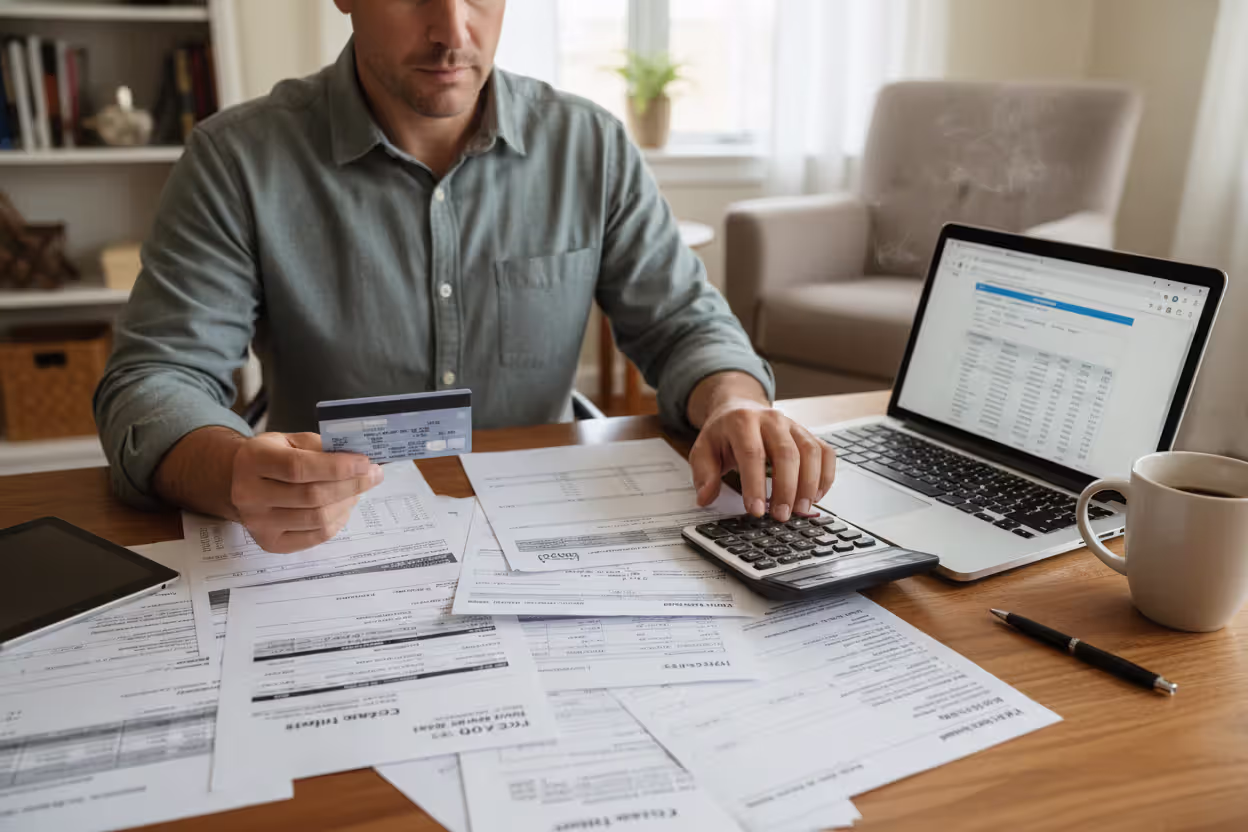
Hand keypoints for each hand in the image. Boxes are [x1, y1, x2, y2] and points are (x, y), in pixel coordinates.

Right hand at [230, 432, 383, 552]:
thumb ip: (321, 447)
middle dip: (351, 485)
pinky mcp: (270, 543)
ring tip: (357, 490)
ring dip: (347, 503)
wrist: (240, 481)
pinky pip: (316, 536)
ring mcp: (258, 523)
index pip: (299, 468)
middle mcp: (249, 495)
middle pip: (312, 496)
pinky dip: (338, 521)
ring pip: (317, 518)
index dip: (337, 467)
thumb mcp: (291, 440)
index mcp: (254, 461)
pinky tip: (343, 506)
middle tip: (373, 475)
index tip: (365, 463)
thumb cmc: (273, 456)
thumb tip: (360, 461)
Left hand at [689, 399, 836, 522]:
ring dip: (809, 484)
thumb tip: (705, 498)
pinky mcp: (808, 434)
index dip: (755, 484)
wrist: (739, 408)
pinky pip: (825, 453)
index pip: (752, 453)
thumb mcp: (703, 450)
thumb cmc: (723, 434)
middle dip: (786, 488)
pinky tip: (815, 497)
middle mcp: (771, 419)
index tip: (756, 510)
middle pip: (786, 453)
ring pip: (810, 452)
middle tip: (781, 516)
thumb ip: (704, 474)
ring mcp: (793, 425)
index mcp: (742, 421)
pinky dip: (825, 476)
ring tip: (800, 510)